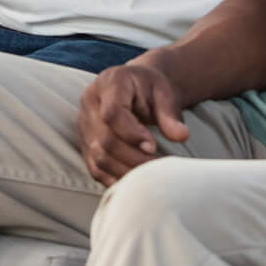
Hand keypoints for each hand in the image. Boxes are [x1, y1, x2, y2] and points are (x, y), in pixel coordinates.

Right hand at [78, 59, 191, 186]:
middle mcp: (89, 103)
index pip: (112, 113)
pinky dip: (116, 179)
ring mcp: (84, 125)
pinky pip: (95, 169)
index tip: (153, 147)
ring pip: (99, 157)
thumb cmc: (151, 89)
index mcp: (109, 83)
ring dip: (126, 172)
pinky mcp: (85, 143)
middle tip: (160, 168)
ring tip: (151, 177)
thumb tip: (181, 136)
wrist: (136, 87)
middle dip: (134, 158)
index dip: (132, 134)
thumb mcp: (164, 93)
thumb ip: (170, 115)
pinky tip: (136, 181)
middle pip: (105, 140)